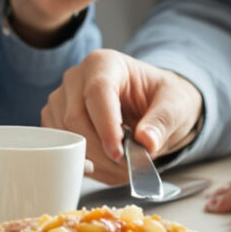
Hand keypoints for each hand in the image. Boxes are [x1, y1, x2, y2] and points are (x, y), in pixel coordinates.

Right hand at [40, 49, 202, 182]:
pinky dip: (85, 164)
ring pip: (65, 137)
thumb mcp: (175, 105)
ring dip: (94, 161)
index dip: (106, 125)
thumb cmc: (160, 98)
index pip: (97, 92)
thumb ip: (162, 121)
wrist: (150, 105)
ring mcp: (61, 100)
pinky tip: (107, 166)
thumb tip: (146, 142)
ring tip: (123, 168)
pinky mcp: (55, 121)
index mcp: (105, 63)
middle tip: (128, 166)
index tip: (119, 153)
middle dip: (101, 150)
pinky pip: (61, 149)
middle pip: (76, 118)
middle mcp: (76, 78)